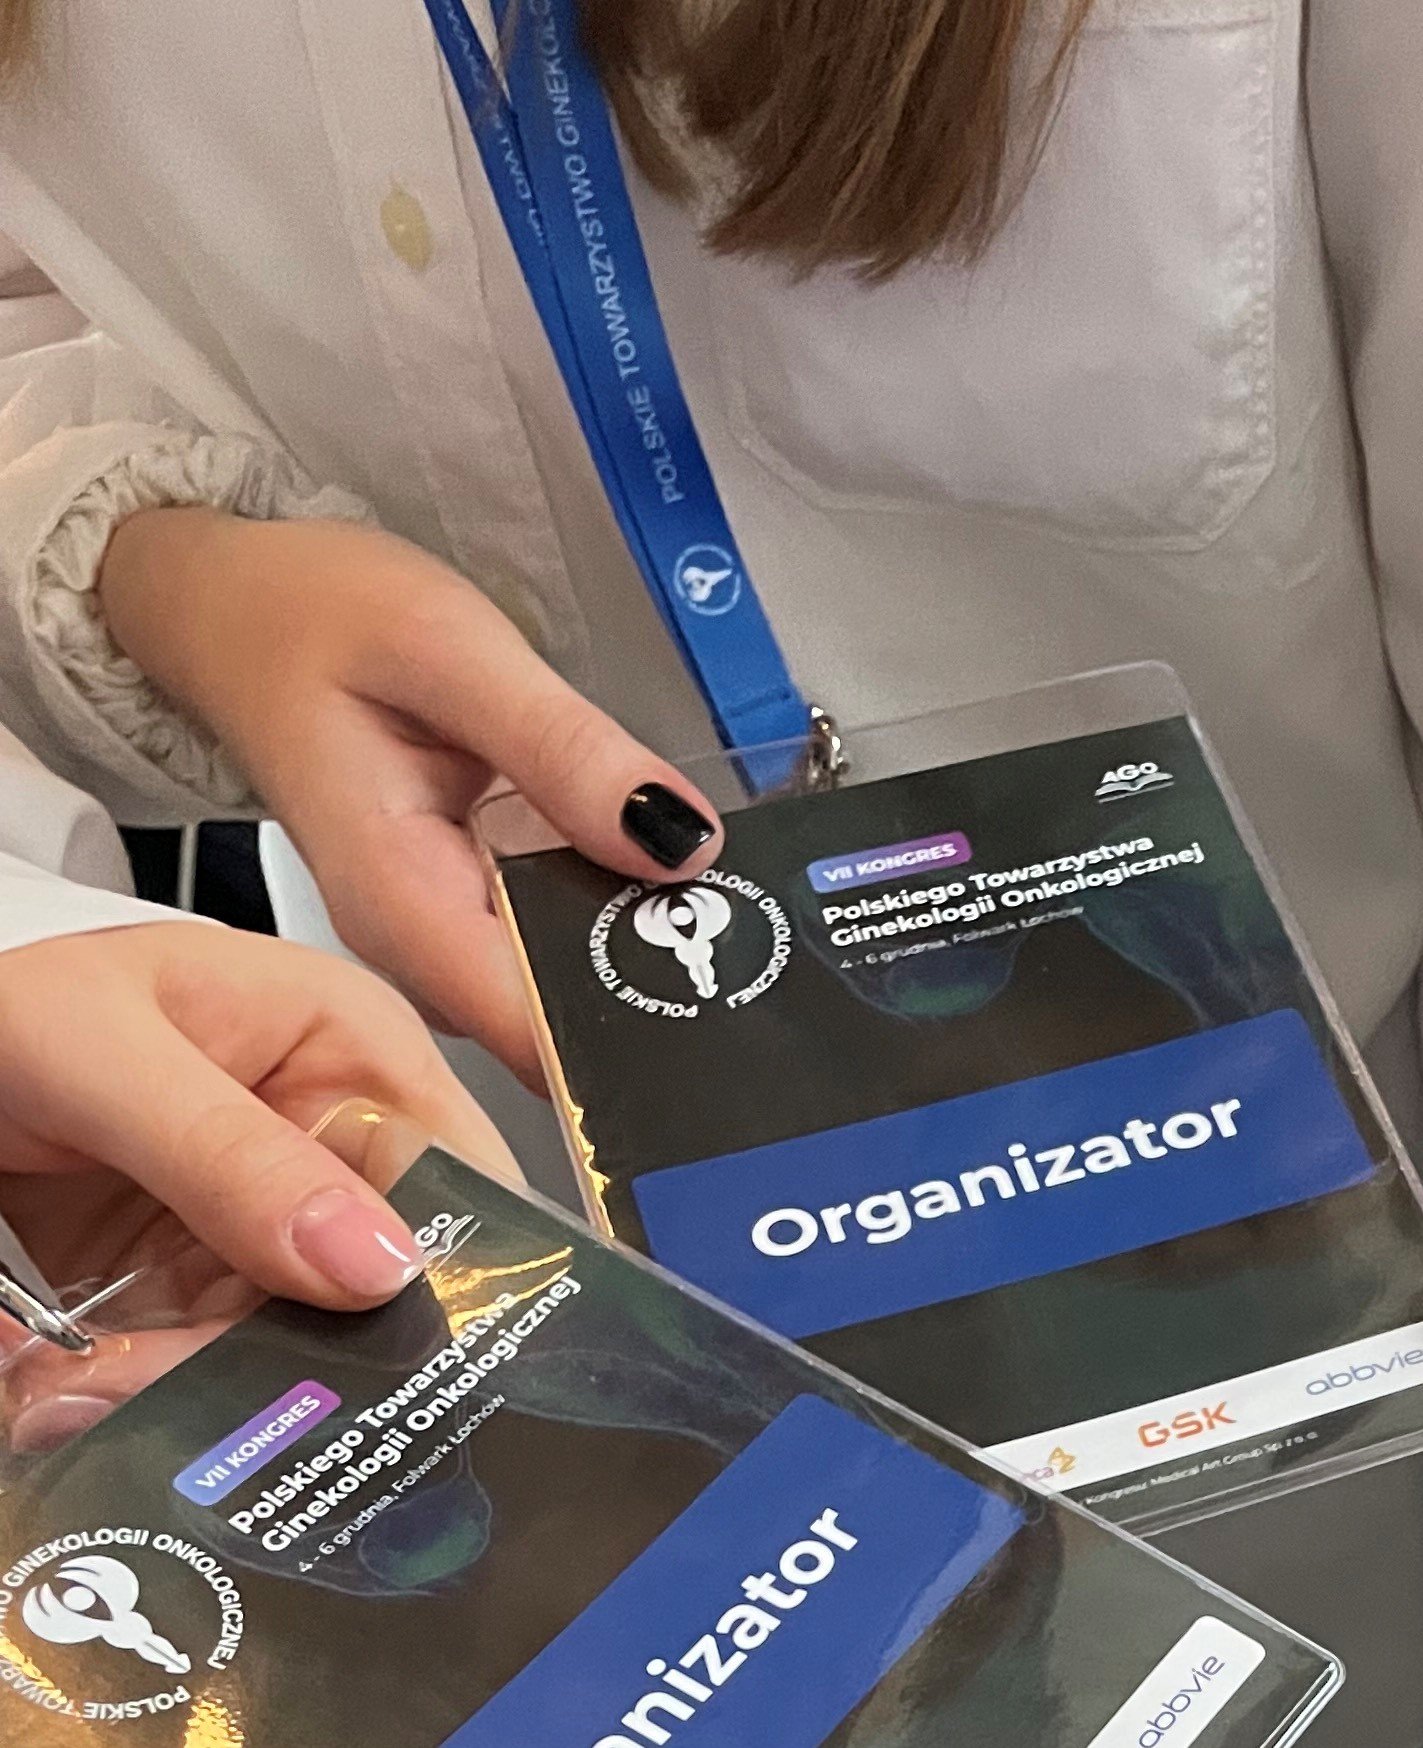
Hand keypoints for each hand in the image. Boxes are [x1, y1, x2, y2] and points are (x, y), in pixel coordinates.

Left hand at [0, 921, 516, 1450]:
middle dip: (283, 1365)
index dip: (446, 1281)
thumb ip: (231, 1152)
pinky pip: (202, 1373)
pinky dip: (136, 1393)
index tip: (378, 1358)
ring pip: (286, 1360)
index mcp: (352, 1052)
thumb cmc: (2, 994)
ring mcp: (265, 1234)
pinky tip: (63, 1386)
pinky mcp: (195, 1292)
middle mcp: (331, 1153)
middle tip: (160, 1380)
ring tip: (73, 1387)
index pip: (460, 1186)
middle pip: (374, 1302)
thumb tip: (377, 1263)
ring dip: (187, 1391)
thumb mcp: (103, 1050)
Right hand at [97, 511, 724, 1074]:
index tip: (737, 1033)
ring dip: (649, 967)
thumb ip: (565, 749)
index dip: (639, 1047)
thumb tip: (682, 844)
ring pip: (566, 995)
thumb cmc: (316, 617)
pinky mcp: (461, 920)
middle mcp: (419, 953)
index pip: (537, 1036)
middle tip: (773, 974)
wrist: (234, 611)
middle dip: (665, 1009)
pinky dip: (615, 924)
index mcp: (403, 906)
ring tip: (747, 938)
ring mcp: (439, 946)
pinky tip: (675, 898)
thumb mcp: (450, 650)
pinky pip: (555, 948)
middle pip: (562, 1029)